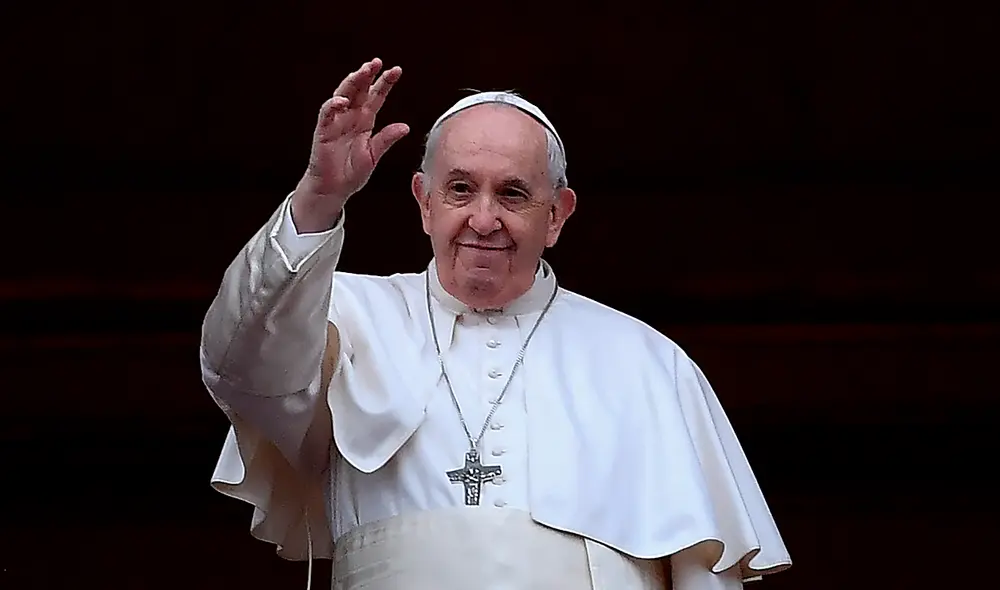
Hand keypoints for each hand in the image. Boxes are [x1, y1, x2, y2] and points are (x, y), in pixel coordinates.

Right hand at [291, 58, 408, 231]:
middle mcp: (351, 117)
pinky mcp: (323, 130)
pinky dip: (333, 105)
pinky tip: (343, 100)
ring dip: (352, 82)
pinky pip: (327, 113)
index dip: (385, 83)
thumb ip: (386, 140)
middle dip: (367, 75)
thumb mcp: (373, 155)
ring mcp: (336, 121)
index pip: (376, 96)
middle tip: (377, 62)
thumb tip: (406, 127)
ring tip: (362, 72)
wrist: (334, 189)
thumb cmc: (352, 173)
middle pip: (359, 90)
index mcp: (365, 121)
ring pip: (343, 94)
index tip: (396, 70)